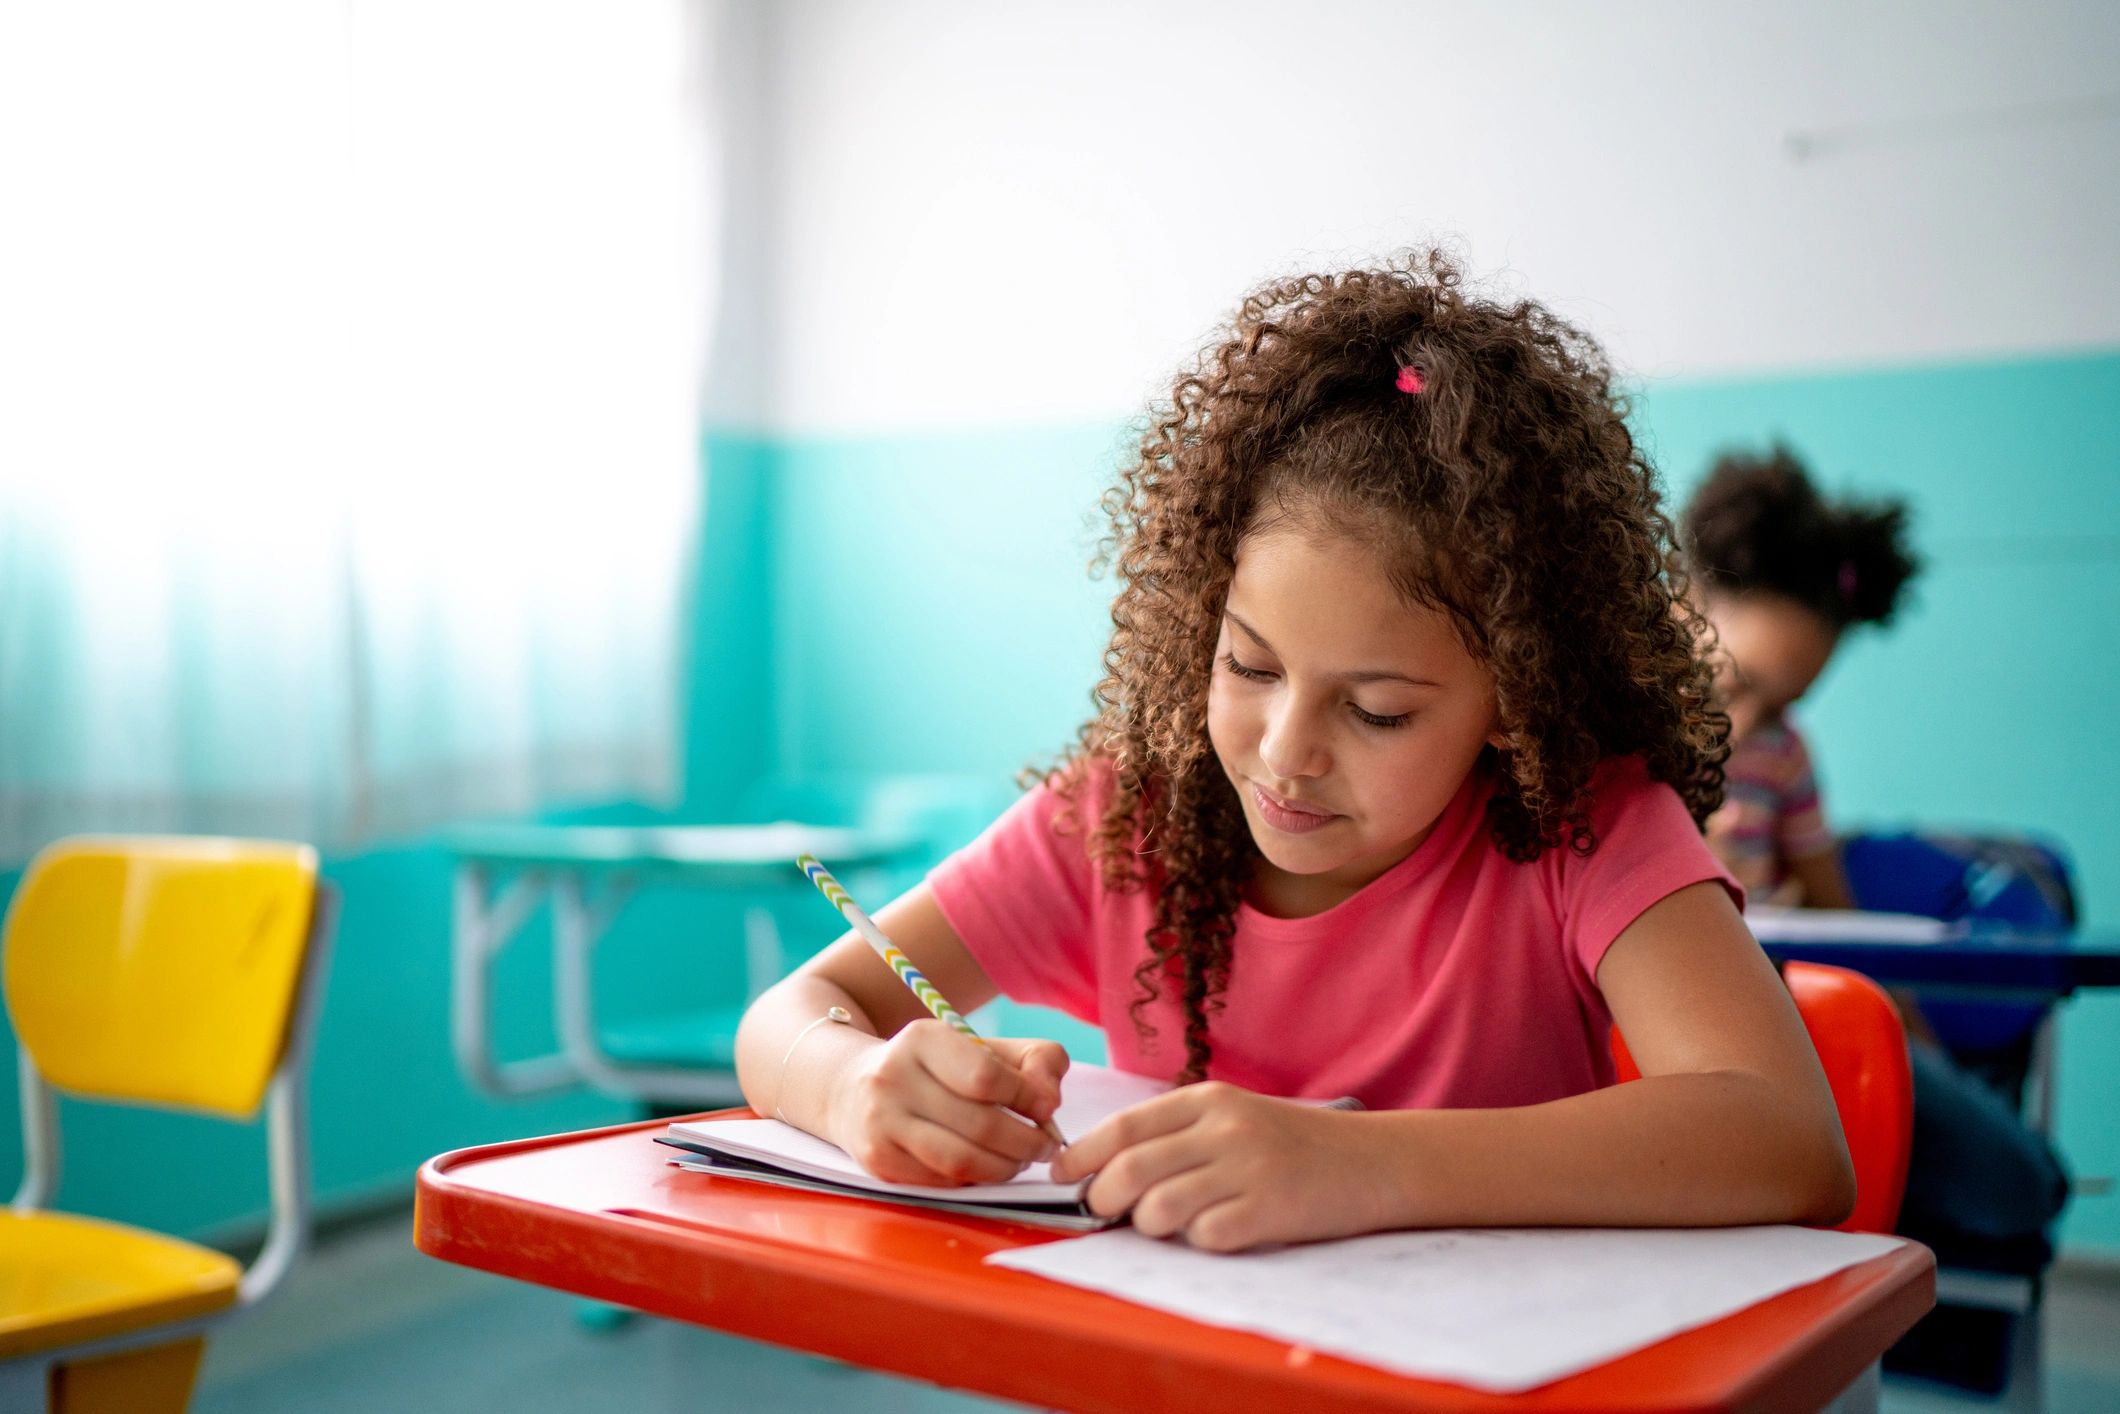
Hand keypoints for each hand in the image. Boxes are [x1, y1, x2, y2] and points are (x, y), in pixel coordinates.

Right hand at [826, 1020, 1068, 1186]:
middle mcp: (894, 1077)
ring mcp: (881, 1123)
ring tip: (1020, 1161)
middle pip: (979, 1124)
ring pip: (961, 1161)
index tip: (1046, 1108)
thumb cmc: (934, 1067)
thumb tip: (1049, 1101)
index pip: (987, 1076)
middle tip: (1045, 1146)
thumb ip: (1032, 1060)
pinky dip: (974, 1179)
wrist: (851, 1088)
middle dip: (1026, 1142)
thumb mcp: (980, 1046)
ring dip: (1004, 1168)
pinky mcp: (878, 1161)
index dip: (1028, 1098)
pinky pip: (941, 1180)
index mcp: (923, 1039)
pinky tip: (985, 1168)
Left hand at [1049, 1081, 1388, 1250]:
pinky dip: (1197, 1241)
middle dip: (1102, 1196)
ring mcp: (1248, 1170)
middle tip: (1102, 1210)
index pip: (1125, 1126)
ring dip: (1147, 1224)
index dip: (1082, 1153)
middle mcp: (1224, 1129)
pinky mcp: (1270, 1211)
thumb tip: (1104, 1168)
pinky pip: (1206, 1236)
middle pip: (1132, 1168)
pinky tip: (1214, 1230)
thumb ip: (1176, 1135)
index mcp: (1208, 1101)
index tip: (1060, 1174)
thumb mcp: (1232, 1117)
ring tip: (1163, 1223)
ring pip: (1160, 1208)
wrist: (1371, 1160)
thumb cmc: (1291, 1143)